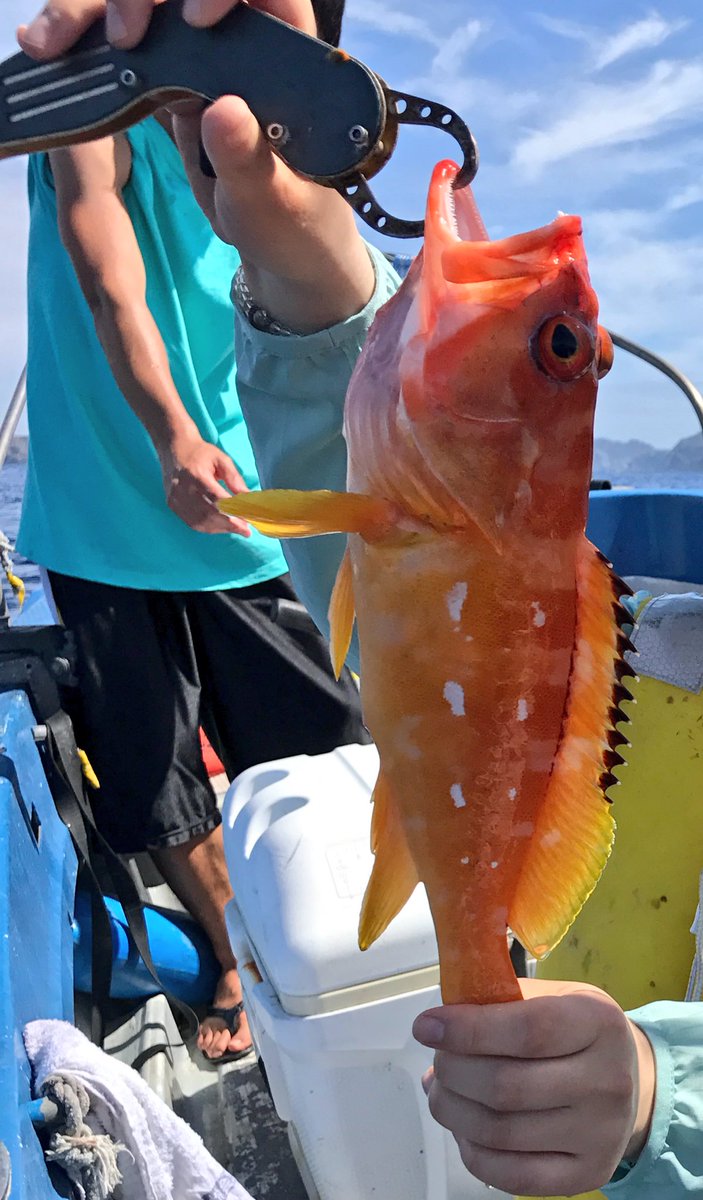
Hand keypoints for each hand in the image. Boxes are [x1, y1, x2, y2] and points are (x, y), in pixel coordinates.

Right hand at [17, 0, 375, 332]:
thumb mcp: (273, 203)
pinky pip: (127, 41)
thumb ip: (250, 162)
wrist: (278, 241)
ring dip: (95, 14)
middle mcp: (243, 41)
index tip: (196, 20)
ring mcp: (203, 54)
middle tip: (116, 36)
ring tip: (51, 43)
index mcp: (287, 59)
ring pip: (148, 7)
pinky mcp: (172, 75)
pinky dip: (87, 41)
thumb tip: (223, 110)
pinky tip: (51, 49)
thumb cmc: (292, 224)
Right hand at [160, 435, 250, 535]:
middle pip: (208, 514)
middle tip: (245, 530)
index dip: (232, 514)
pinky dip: (208, 527)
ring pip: (200, 522)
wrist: (174, 449)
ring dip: (220, 528)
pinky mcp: (172, 505)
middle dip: (229, 525)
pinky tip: (220, 526)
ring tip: (235, 528)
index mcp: (196, 474)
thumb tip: (248, 498)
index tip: (247, 524)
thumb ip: (235, 479)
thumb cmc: (201, 453)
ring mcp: (175, 498)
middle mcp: (183, 489)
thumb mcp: (222, 459)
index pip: (216, 500)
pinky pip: (192, 522)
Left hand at [413, 979, 655, 1197]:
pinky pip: (513, 1176)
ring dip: (454, 1111)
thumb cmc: (576, 1031)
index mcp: (597, 1021)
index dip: (468, 1030)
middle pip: (506, 1086)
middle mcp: (606, 1080)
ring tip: (441, 1091)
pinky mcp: (587, 1175)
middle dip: (452, 1072)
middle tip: (437, 1061)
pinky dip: (473, 1152)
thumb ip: (498, 1001)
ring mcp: (599, 1134)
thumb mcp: (551, 995)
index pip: (527, 1030)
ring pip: (502, 1132)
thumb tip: (437, 1030)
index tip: (426, 1026)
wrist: (631, 1083)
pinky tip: (463, 1127)